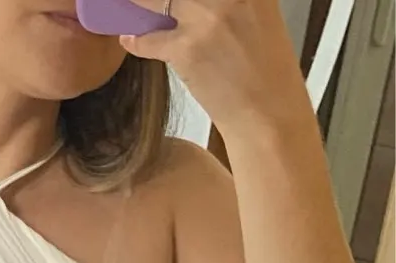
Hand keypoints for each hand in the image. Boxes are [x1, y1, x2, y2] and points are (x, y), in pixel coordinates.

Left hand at [121, 0, 307, 141]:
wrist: (269, 115)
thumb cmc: (265, 69)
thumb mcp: (257, 12)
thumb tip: (185, 1)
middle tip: (146, 2)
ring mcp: (206, 18)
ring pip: (154, 0)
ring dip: (137, 5)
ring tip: (128, 8)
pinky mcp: (188, 49)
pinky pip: (148, 39)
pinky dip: (136, 41)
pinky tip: (131, 40)